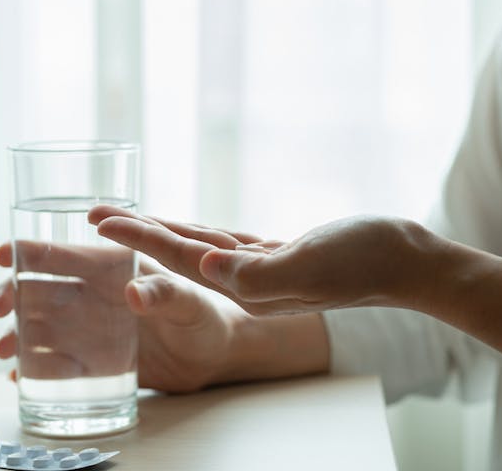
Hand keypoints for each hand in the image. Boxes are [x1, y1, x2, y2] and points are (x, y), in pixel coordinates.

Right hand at [0, 242, 242, 392]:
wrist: (212, 357)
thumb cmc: (204, 316)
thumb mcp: (189, 302)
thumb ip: (166, 294)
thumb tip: (134, 294)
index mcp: (111, 269)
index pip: (63, 255)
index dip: (30, 252)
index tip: (3, 255)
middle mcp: (92, 297)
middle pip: (39, 290)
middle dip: (11, 294)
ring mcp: (88, 331)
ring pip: (38, 327)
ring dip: (16, 335)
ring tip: (4, 351)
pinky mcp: (93, 363)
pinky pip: (55, 365)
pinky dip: (34, 369)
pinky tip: (17, 377)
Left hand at [89, 206, 432, 314]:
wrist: (406, 262)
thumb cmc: (365, 261)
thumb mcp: (310, 265)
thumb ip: (257, 273)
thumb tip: (205, 267)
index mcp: (248, 286)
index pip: (177, 260)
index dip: (137, 238)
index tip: (98, 220)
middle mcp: (247, 282)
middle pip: (177, 255)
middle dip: (135, 235)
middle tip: (95, 214)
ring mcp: (261, 271)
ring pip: (198, 247)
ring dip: (162, 232)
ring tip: (130, 218)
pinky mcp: (277, 256)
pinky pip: (226, 243)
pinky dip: (200, 233)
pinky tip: (187, 229)